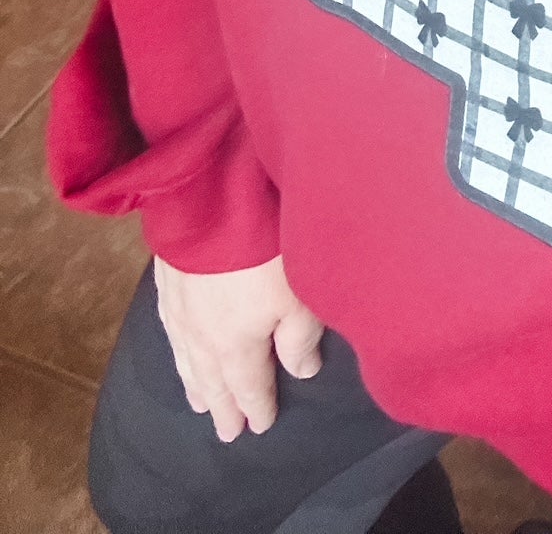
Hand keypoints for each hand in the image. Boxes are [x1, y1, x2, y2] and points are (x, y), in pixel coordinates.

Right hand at [153, 253, 323, 443]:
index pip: (249, 387)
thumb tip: (302, 372)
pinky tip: (179, 352)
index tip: (260, 427)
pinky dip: (177, 351)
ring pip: (188, 361)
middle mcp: (202, 337)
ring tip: (201, 405)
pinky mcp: (166, 282)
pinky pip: (169, 331)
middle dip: (224, 407)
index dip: (257, 407)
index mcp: (236, 345)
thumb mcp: (298, 294)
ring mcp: (180, 310)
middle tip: (226, 433)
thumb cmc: (265, 247)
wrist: (210, 200)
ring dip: (197, 385)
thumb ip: (300, 338)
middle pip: (215, 381)